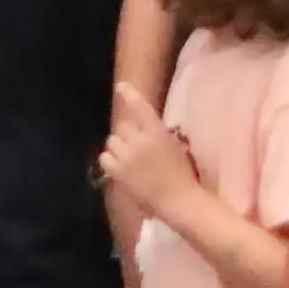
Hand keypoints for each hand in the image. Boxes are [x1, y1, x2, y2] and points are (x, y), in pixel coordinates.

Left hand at [99, 78, 205, 231]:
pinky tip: (120, 166)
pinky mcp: (118, 173)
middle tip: (136, 144)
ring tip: (128, 157)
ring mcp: (126, 157)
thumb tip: (142, 125)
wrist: (178, 201)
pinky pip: (106, 157)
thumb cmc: (182, 173)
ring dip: (119, 146)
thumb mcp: (174, 145)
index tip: (121, 87)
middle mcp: (139, 141)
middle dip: (128, 133)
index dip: (129, 94)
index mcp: (156, 132)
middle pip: (122, 125)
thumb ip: (156, 132)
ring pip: (112, 141)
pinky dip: (111, 160)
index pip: (139, 106)